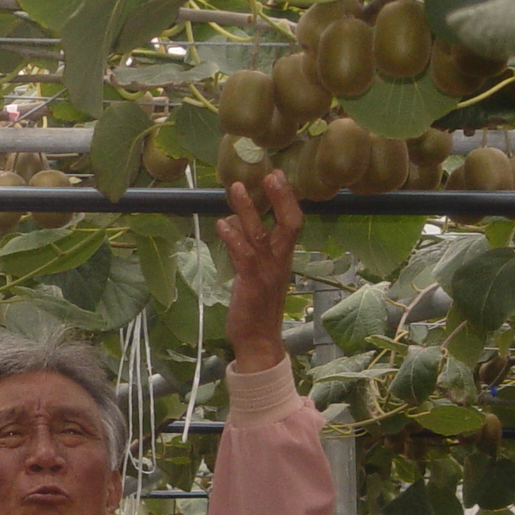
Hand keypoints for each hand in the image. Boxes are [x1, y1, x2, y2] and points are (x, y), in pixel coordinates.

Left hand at [217, 170, 303, 374]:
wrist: (258, 340)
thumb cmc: (255, 305)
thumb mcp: (253, 271)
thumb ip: (246, 246)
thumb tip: (232, 220)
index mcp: (283, 257)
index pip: (292, 223)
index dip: (287, 199)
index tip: (278, 175)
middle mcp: (280, 261)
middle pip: (288, 224)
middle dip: (281, 198)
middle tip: (271, 174)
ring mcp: (266, 272)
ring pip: (261, 235)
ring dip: (248, 210)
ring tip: (236, 188)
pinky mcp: (250, 283)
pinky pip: (244, 256)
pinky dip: (233, 238)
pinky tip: (222, 224)